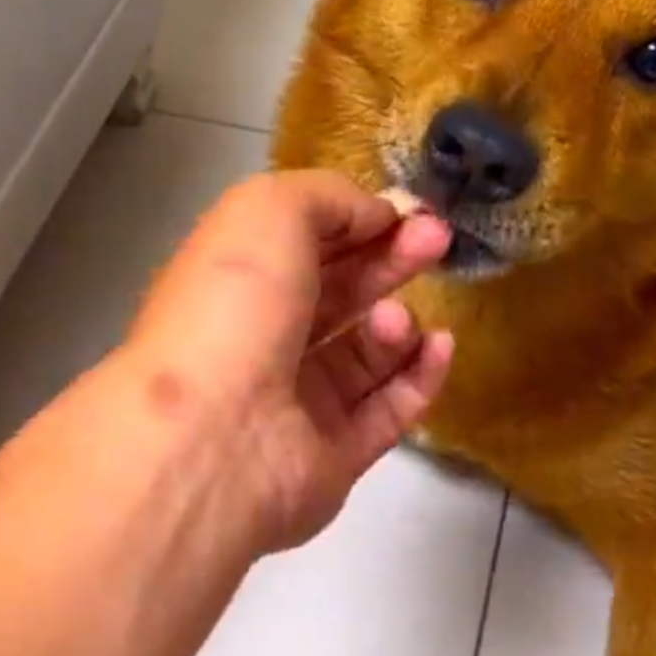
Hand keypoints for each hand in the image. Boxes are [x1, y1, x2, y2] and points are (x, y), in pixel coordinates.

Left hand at [122, 170, 453, 552]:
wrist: (214, 438)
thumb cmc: (233, 307)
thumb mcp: (269, 211)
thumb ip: (329, 198)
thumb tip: (378, 215)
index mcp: (233, 280)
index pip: (302, 243)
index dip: (355, 220)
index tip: (407, 209)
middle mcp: (261, 340)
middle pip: (339, 292)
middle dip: (389, 260)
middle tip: (437, 240)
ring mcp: (296, 404)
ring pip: (364, 353)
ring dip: (397, 322)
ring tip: (396, 319)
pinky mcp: (333, 457)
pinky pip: (388, 411)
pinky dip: (420, 376)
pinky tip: (440, 346)